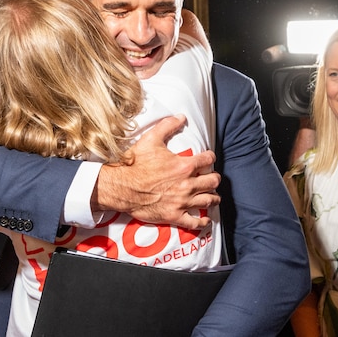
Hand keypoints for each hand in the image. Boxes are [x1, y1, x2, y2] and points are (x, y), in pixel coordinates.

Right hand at [95, 115, 220, 229]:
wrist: (123, 186)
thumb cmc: (136, 163)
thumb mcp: (151, 139)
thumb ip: (168, 126)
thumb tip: (181, 116)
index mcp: (185, 165)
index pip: (208, 159)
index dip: (210, 157)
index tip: (208, 158)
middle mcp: (188, 184)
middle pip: (212, 181)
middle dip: (214, 178)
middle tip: (211, 178)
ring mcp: (182, 201)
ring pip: (208, 200)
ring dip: (213, 198)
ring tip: (213, 197)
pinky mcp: (175, 215)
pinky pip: (195, 222)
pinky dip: (202, 222)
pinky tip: (205, 220)